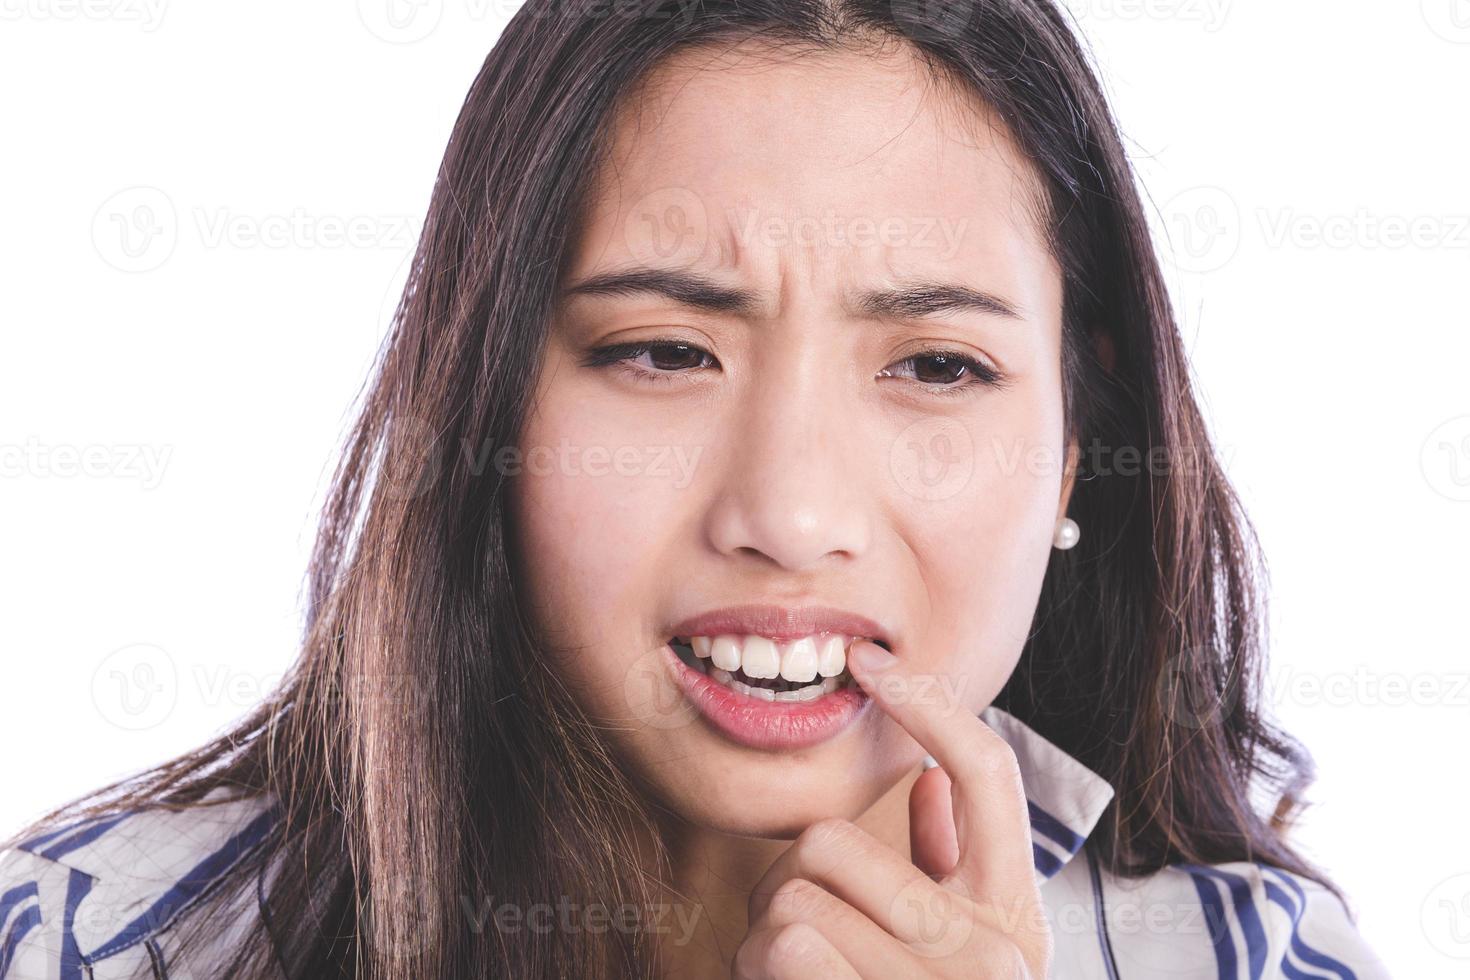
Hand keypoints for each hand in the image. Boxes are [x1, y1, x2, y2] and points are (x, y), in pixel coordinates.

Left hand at [732, 640, 1052, 978]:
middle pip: (833, 840)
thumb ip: (950, 865)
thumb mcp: (961, 951)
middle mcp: (995, 954)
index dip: (928, 702)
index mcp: (1017, 920)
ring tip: (783, 969)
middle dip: (783, 880)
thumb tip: (932, 779)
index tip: (866, 659)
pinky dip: (753, 967)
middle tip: (781, 924)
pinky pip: (783, 945)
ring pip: (796, 895)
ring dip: (764, 934)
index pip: (988, 770)